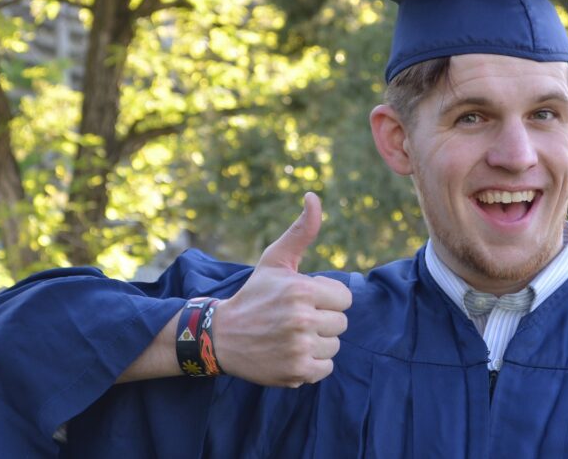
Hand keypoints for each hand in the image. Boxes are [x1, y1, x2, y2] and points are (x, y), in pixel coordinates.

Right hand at [214, 192, 352, 386]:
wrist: (222, 336)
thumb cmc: (255, 294)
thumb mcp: (275, 260)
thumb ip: (301, 230)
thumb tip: (313, 196)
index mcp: (302, 290)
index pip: (344, 298)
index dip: (326, 298)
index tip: (304, 300)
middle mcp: (302, 319)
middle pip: (341, 323)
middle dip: (322, 320)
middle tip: (293, 319)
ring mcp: (300, 348)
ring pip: (334, 346)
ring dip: (317, 343)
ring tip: (290, 336)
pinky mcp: (297, 372)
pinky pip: (326, 368)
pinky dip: (312, 364)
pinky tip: (290, 353)